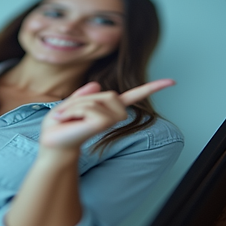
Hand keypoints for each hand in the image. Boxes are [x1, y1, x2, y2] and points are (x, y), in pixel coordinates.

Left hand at [39, 79, 175, 149]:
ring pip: (97, 99)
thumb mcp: (69, 105)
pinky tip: (71, 122)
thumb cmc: (59, 128)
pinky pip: (89, 106)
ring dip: (77, 106)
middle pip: (107, 93)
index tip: (173, 81)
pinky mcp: (102, 124)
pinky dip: (75, 111)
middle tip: (69, 113)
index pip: (134, 96)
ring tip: (68, 118)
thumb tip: (97, 84)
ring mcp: (110, 121)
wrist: (52, 144)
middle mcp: (113, 115)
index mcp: (108, 109)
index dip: (153, 88)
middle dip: (84, 100)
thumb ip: (83, 95)